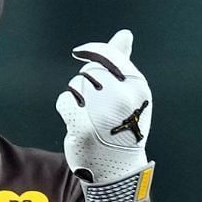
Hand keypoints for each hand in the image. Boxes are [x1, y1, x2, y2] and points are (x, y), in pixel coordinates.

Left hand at [56, 29, 151, 190]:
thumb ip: (123, 61)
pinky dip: (66, 107)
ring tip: (90, 113)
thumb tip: (124, 34)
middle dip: (87, 82)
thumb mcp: (131, 92)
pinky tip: (76, 119)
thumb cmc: (123, 125)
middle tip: (95, 101)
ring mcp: (102, 112)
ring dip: (77, 96)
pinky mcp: (82, 126)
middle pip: (90, 71)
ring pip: (75, 85)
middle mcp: (122, 97)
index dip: (92, 51)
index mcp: (138, 86)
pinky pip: (64, 101)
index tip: (81, 53)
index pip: (109, 55)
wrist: (118, 168)